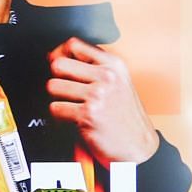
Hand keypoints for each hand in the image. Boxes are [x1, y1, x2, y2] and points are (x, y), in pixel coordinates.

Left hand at [47, 38, 160, 163]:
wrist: (139, 147)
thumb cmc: (126, 117)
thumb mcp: (119, 83)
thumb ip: (95, 67)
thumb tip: (57, 57)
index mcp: (115, 65)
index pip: (74, 44)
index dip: (59, 53)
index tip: (60, 66)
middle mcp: (108, 77)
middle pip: (58, 64)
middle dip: (56, 78)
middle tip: (66, 90)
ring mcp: (98, 95)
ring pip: (52, 86)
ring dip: (57, 99)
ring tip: (72, 106)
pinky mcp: (88, 114)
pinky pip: (55, 108)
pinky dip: (60, 117)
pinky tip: (74, 120)